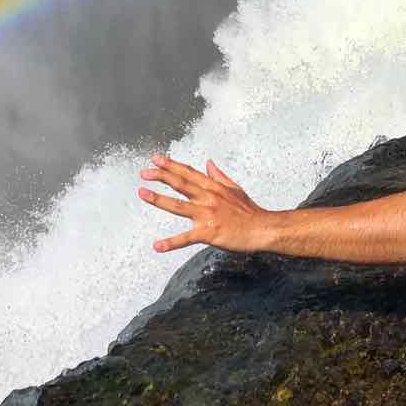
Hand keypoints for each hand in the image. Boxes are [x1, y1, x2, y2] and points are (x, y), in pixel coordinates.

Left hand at [138, 156, 270, 254]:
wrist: (262, 229)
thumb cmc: (249, 211)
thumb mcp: (235, 188)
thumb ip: (219, 176)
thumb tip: (208, 164)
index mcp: (213, 187)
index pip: (188, 172)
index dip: (171, 165)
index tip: (156, 159)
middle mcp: (208, 198)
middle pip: (181, 184)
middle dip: (161, 176)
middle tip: (144, 173)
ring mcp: (207, 215)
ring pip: (178, 206)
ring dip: (159, 200)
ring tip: (143, 194)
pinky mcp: (208, 233)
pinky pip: (186, 238)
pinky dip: (171, 243)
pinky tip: (157, 246)